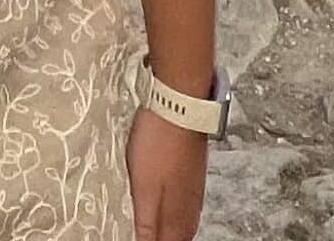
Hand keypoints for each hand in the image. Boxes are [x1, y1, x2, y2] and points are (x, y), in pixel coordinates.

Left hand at [127, 109, 206, 239]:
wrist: (180, 105)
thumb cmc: (159, 144)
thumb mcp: (144, 189)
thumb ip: (146, 225)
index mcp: (177, 217)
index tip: (140, 238)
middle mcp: (190, 207)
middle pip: (179, 237)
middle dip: (164, 239)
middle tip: (148, 235)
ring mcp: (194, 187)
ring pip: (183, 221)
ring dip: (170, 229)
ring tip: (158, 230)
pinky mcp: (192, 170)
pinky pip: (185, 202)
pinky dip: (174, 210)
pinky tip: (167, 203)